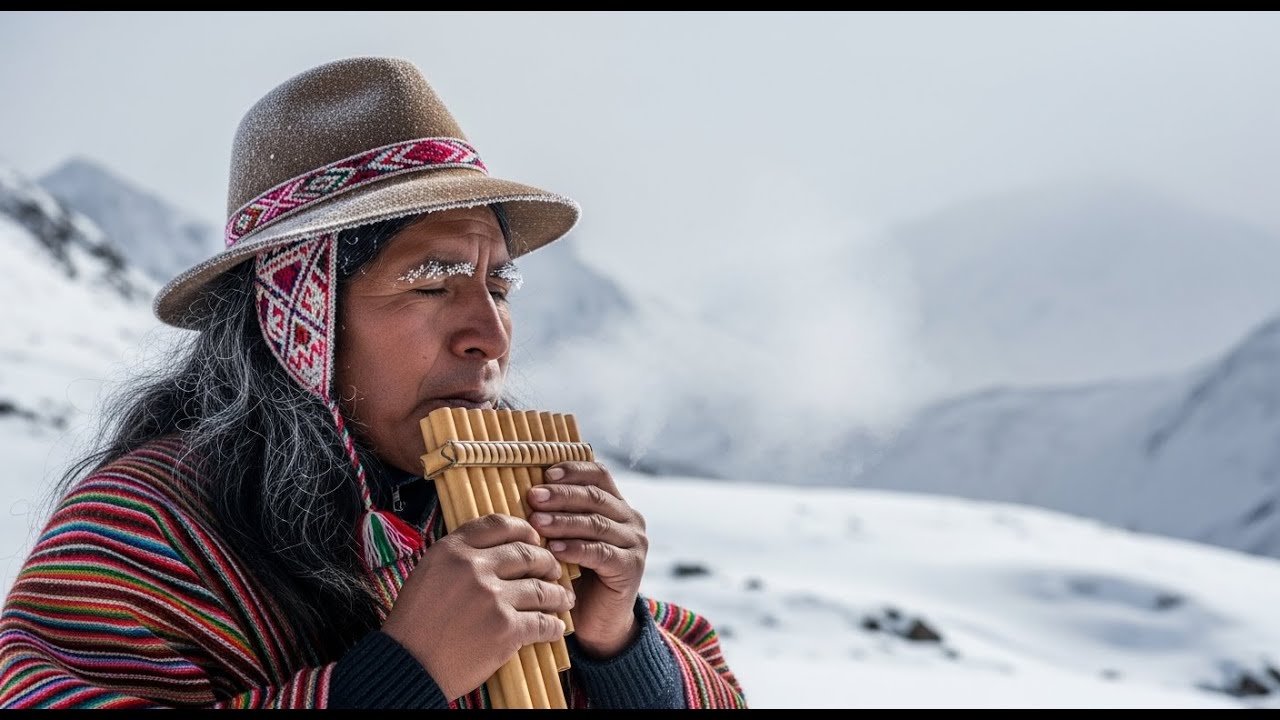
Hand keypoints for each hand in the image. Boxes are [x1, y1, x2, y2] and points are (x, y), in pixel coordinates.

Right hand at [381, 513, 574, 700]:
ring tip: (563, 599)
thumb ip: (461, 558)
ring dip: (557, 594)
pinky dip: (553, 625)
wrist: (408, 665)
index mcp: (452, 550)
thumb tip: (499, 551)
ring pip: (541, 588)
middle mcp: (474, 567)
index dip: (524, 530)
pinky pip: (541, 622)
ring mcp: (492, 597)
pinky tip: (555, 627)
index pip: (500, 524)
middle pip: (527, 554)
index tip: (535, 540)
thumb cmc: (415, 623)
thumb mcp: (429, 573)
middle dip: (547, 562)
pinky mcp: (505, 628)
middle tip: (555, 570)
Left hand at [527, 461, 647, 658]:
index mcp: (616, 505)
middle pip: (596, 496)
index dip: (573, 471)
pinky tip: (553, 550)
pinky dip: (575, 548)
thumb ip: (556, 516)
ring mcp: (634, 543)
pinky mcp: (631, 567)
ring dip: (564, 521)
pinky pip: (601, 552)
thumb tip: (523, 492)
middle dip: (562, 495)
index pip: (599, 475)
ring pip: (596, 523)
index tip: (545, 473)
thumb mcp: (566, 540)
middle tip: (533, 497)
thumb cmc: (574, 576)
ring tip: (536, 522)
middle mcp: (630, 520)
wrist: (598, 622)